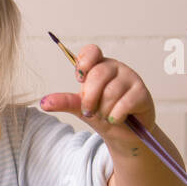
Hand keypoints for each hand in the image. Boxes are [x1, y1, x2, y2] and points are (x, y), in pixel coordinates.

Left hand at [39, 44, 155, 140]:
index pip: (91, 51)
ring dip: (104, 111)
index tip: (79, 79)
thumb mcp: (80, 108)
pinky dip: (116, 116)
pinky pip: (125, 103)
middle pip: (98, 75)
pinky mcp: (143, 93)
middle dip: (89, 98)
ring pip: (111, 92)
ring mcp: (131, 78)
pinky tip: (117, 119)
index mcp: (98, 66)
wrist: (123, 134)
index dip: (83, 62)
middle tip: (89, 112)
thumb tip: (44, 103)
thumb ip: (65, 102)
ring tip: (106, 116)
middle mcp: (115, 68)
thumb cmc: (102, 114)